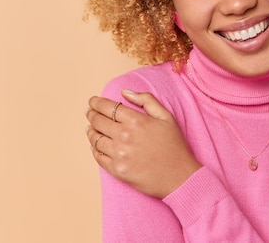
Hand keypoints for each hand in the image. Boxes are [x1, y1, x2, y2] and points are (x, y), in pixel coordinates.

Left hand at [85, 90, 201, 198]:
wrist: (179, 176)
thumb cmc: (174, 145)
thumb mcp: (166, 117)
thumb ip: (146, 100)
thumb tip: (125, 92)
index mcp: (136, 121)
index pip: (108, 107)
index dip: (97, 103)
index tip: (93, 101)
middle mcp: (124, 136)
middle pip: (98, 121)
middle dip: (91, 114)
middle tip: (89, 112)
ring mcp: (119, 154)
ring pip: (95, 139)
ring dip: (91, 131)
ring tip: (90, 127)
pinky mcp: (116, 170)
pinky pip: (98, 156)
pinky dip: (94, 148)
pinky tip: (96, 144)